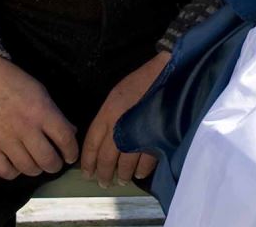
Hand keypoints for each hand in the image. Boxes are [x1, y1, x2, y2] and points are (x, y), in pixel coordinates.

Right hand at [0, 56, 78, 179]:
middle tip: (53, 163)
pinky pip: (5, 171)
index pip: (65, 139)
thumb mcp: (40, 91)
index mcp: (41, 111)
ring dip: (36, 169)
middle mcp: (25, 128)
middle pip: (48, 160)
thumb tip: (70, 132)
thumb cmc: (12, 81)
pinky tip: (15, 164)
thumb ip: (55, 114)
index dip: (72, 152)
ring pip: (28, 169)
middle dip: (55, 165)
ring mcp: (4, 139)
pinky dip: (14, 172)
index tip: (70, 157)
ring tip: (35, 163)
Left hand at [80, 52, 169, 185]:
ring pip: (125, 164)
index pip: (92, 144)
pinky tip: (139, 174)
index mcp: (107, 114)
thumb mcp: (116, 95)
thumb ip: (108, 117)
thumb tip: (103, 138)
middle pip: (107, 158)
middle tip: (103, 182)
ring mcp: (138, 135)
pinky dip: (141, 171)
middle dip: (104, 173)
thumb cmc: (141, 81)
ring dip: (122, 175)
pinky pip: (146, 162)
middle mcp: (119, 127)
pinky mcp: (155, 140)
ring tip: (121, 180)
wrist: (168, 74)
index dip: (88, 161)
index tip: (87, 173)